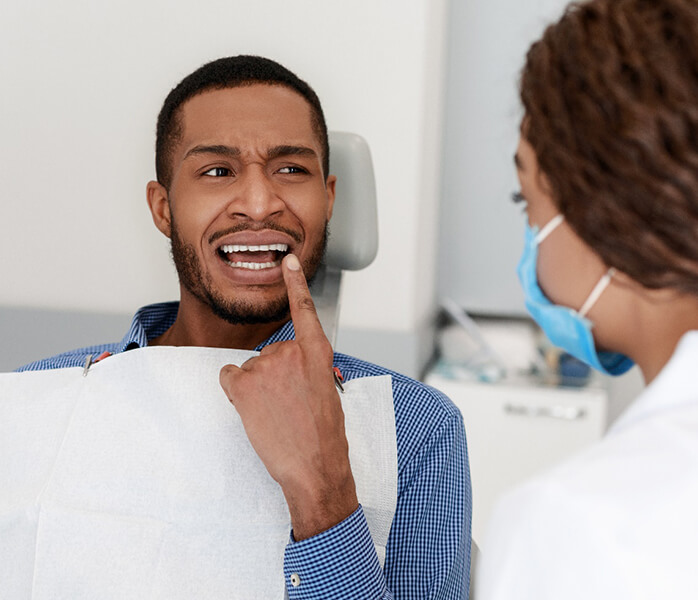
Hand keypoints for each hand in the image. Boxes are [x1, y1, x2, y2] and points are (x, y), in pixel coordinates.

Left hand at [219, 254, 358, 539]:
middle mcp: (291, 352)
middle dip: (274, 376)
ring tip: (275, 414)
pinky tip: (254, 410)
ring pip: (250, 368)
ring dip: (257, 389)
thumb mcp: (327, 392)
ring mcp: (266, 366)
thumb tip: (291, 370)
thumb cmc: (325, 436)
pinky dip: (236, 392)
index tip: (288, 261)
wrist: (315, 467)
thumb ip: (308, 369)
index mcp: (317, 353)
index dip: (295, 283)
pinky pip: (229, 377)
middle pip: (270, 353)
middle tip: (288, 405)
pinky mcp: (244, 384)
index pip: (304, 309)